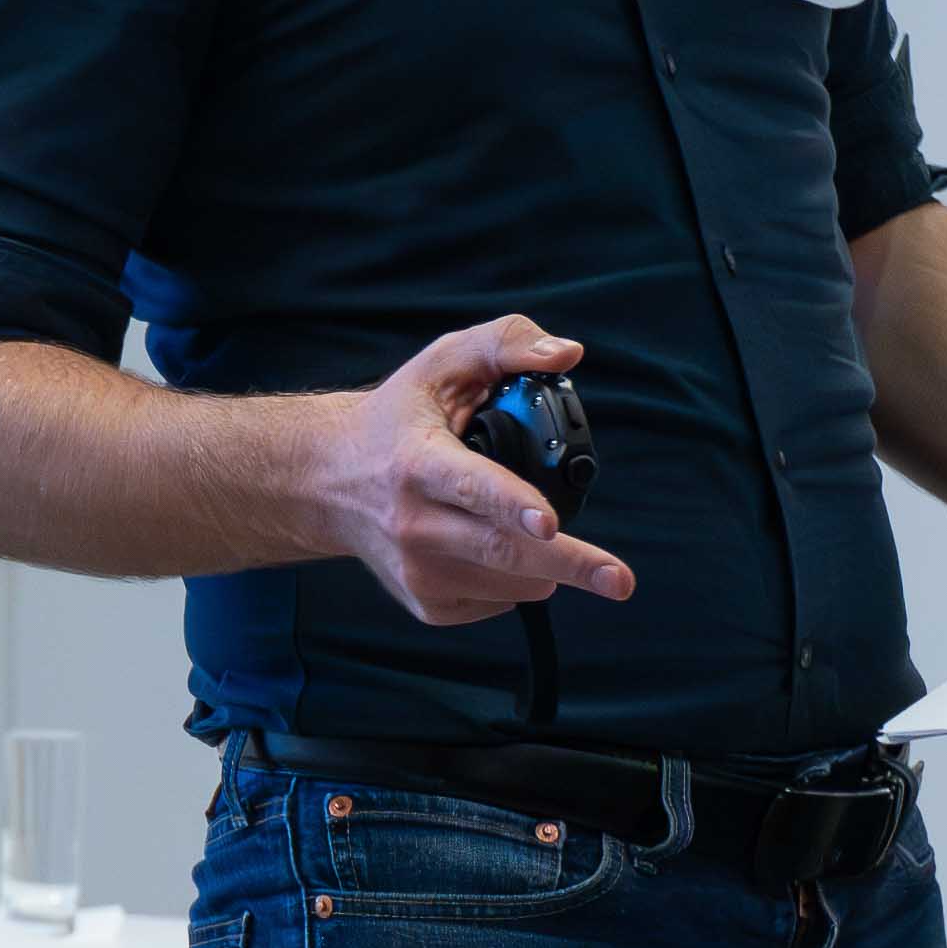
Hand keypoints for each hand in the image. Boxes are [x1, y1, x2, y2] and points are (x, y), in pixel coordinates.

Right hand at [316, 318, 633, 631]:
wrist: (325, 482)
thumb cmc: (397, 418)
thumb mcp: (440, 364)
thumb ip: (504, 343)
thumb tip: (565, 353)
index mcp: (417, 462)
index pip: (470, 486)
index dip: (512, 504)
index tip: (549, 521)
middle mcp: (412, 523)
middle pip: (503, 552)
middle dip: (571, 564)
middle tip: (620, 581)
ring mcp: (417, 572)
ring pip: (515, 582)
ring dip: (545, 557)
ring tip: (527, 524)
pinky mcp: (426, 604)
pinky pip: (502, 602)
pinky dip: (517, 578)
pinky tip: (490, 545)